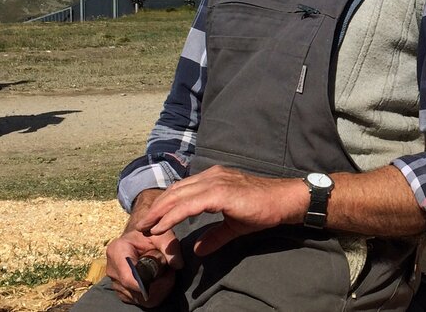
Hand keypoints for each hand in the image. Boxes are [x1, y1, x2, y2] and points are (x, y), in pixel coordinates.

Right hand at [106, 190, 182, 306]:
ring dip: (157, 291)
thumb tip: (178, 265)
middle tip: (171, 273)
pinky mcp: (121, 291)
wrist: (138, 237)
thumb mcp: (161, 234)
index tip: (167, 276)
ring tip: (166, 275)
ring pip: (139, 298)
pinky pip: (138, 301)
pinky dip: (153, 294)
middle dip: (158, 286)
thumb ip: (170, 246)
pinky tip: (159, 282)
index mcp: (117, 251)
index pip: (128, 277)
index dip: (147, 284)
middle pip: (135, 291)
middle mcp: (112, 269)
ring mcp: (115, 282)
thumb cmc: (150, 233)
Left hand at [132, 166, 306, 256]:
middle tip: (141, 225)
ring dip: (159, 213)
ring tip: (146, 227)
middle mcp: (211, 176)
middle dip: (156, 208)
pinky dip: (172, 216)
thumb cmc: (263, 209)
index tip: (151, 220)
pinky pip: (188, 205)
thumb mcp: (233, 225)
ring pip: (178, 196)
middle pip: (175, 191)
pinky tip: (162, 227)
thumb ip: (214, 235)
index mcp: (213, 180)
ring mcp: (215, 182)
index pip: (181, 190)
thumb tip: (198, 248)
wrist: (284, 201)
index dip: (164, 204)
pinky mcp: (220, 193)